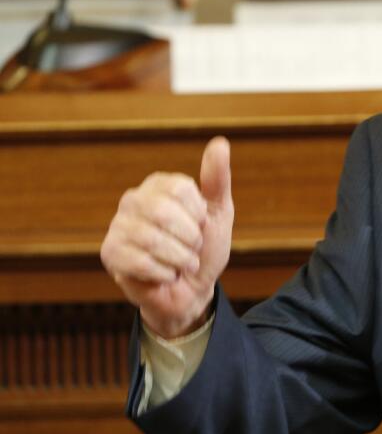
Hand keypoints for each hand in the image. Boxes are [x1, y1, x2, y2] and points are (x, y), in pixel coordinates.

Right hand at [100, 137, 233, 337]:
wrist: (192, 290)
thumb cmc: (204, 249)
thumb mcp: (218, 213)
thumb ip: (217, 180)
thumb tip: (220, 143)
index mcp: (159, 185)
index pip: (180, 188)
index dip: (198, 213)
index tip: (201, 224)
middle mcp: (134, 200)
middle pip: (164, 212)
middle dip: (189, 238)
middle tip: (192, 249)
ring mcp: (118, 226)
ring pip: (152, 239)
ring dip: (179, 259)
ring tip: (181, 264)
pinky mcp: (110, 253)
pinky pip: (141, 262)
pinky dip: (164, 273)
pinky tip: (164, 275)